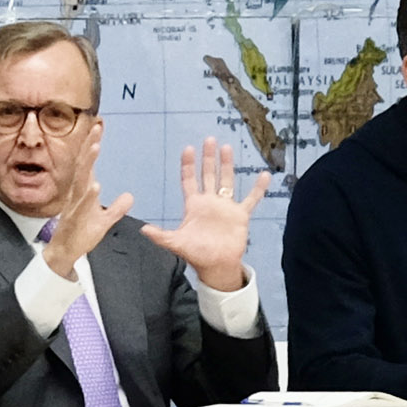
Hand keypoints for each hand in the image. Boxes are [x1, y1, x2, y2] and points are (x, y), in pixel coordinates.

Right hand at [42, 123, 133, 279]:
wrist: (65, 254)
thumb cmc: (80, 235)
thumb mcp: (104, 221)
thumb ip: (117, 208)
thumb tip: (129, 196)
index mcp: (83, 191)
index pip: (89, 163)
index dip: (92, 145)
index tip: (98, 127)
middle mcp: (77, 194)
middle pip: (83, 165)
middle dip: (89, 145)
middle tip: (96, 127)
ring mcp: (74, 205)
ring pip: (81, 180)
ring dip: (87, 164)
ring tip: (95, 147)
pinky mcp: (74, 220)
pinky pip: (81, 205)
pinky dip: (89, 195)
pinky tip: (96, 185)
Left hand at [140, 137, 271, 291]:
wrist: (216, 266)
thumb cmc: (196, 254)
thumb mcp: (176, 243)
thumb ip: (161, 236)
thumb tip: (142, 229)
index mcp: (194, 205)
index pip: (189, 180)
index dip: (188, 165)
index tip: (188, 149)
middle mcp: (209, 202)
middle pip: (208, 175)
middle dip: (208, 158)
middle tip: (208, 140)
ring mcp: (225, 207)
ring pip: (226, 181)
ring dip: (226, 165)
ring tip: (226, 148)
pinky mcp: (240, 215)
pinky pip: (251, 199)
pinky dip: (258, 188)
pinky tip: (264, 175)